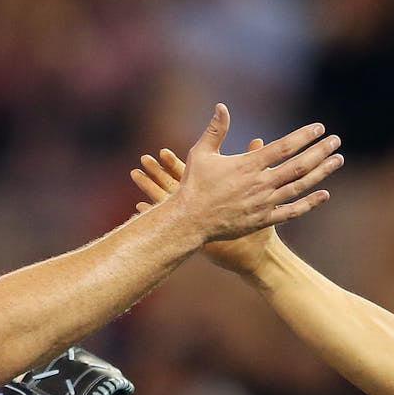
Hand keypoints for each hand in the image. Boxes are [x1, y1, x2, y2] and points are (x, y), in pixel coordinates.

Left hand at [133, 139, 279, 275]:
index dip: (174, 164)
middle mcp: (200, 210)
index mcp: (212, 195)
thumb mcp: (258, 193)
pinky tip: (138, 205)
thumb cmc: (258, 221)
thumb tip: (258, 140)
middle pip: (172, 189)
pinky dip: (153, 213)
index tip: (161, 152)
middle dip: (156, 174)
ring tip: (134, 173)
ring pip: (165, 204)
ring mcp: (194, 225)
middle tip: (142, 160)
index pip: (189, 175)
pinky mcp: (190, 236)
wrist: (255, 254)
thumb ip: (255, 164)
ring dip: (150, 190)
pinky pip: (167, 224)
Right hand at [162, 104, 342, 242]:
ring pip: (299, 186)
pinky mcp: (263, 220)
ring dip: (321, 173)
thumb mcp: (201, 153)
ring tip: (337, 160)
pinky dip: (310, 203)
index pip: (283, 147)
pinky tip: (325, 195)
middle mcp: (261, 183)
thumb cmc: (194, 185)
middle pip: (298, 165)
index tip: (319, 128)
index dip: (304, 136)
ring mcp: (264, 203)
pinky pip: (292, 212)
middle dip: (320, 151)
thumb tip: (221, 106)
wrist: (190, 220)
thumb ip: (215, 130)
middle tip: (336, 141)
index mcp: (248, 165)